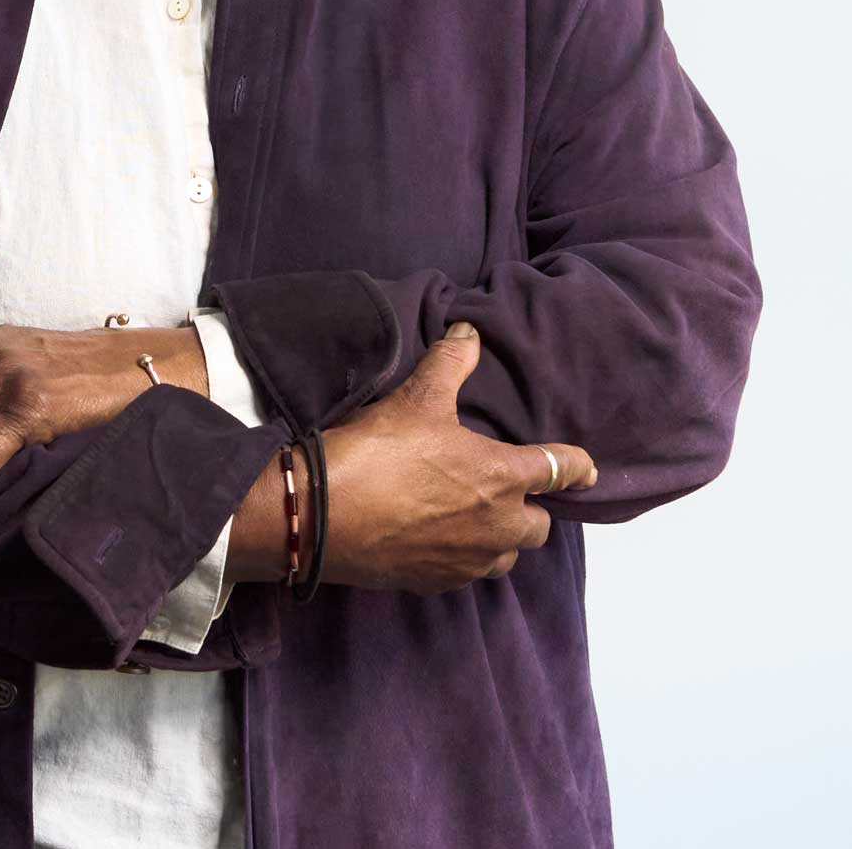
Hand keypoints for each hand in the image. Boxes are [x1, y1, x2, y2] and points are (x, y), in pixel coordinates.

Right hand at [317, 322, 597, 593]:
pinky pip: (467, 574)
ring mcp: (468, 562)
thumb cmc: (382, 451)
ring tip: (476, 518)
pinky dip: (463, 557)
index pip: (557, 470)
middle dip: (530, 508)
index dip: (577, 466)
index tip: (587, 469)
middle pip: (538, 526)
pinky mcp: (435, 584)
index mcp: (502, 478)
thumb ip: (449, 362)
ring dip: (501, 538)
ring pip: (506, 556)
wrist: (326, 515)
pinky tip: (438, 539)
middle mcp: (497, 526)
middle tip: (507, 489)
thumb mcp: (416, 397)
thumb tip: (469, 330)